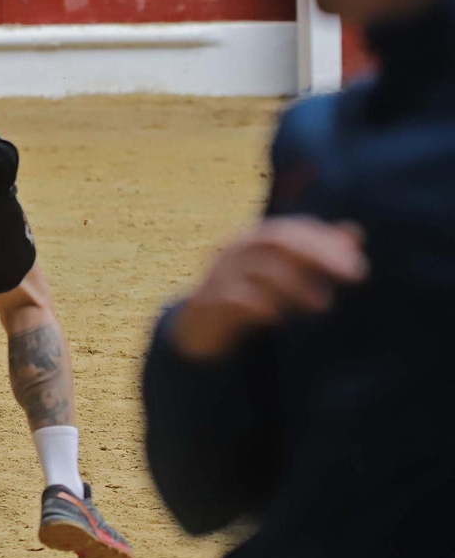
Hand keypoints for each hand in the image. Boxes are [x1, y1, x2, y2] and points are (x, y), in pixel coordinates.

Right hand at [171, 217, 366, 361]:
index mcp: (253, 240)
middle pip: (274, 240)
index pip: (291, 229)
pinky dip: (256, 304)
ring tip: (323, 304)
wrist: (199, 328)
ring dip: (293, 283)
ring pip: (254, 267)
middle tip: (355, 276)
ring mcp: (217, 275)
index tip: (357, 263)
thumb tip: (355, 232)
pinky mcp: (205, 303)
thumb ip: (316, 254)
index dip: (324, 240)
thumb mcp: (283, 272)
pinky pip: (229, 297)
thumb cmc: (249, 296)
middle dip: (315, 254)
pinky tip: (278, 317)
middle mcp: (234, 251)